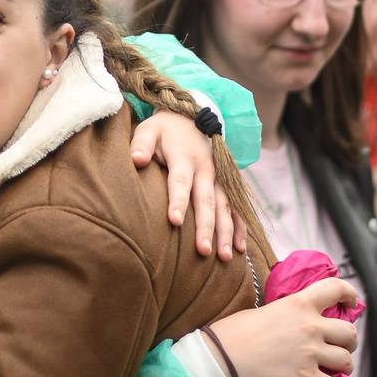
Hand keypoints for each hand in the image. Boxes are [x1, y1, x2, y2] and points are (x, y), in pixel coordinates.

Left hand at [130, 110, 246, 261]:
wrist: (191, 118)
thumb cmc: (163, 130)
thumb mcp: (149, 130)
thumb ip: (141, 144)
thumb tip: (136, 159)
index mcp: (184, 159)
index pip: (180, 182)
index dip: (178, 201)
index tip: (175, 221)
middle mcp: (206, 171)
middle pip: (206, 201)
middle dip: (206, 227)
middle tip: (203, 251)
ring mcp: (219, 179)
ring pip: (225, 208)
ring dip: (226, 233)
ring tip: (225, 257)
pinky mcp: (226, 186)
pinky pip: (236, 208)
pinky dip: (240, 227)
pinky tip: (240, 249)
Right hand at [207, 278, 359, 376]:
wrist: (222, 360)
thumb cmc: (233, 332)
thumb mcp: (263, 310)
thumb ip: (286, 313)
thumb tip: (291, 321)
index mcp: (298, 304)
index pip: (335, 289)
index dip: (349, 294)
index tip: (351, 302)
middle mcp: (310, 327)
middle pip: (349, 332)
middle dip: (348, 340)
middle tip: (339, 345)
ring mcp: (310, 354)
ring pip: (346, 360)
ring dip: (344, 365)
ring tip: (336, 369)